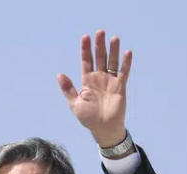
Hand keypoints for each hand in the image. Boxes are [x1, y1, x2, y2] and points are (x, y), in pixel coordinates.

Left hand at [57, 30, 132, 147]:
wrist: (104, 129)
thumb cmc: (89, 118)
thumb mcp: (75, 104)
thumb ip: (68, 89)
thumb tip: (60, 74)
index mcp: (87, 81)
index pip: (86, 61)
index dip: (85, 49)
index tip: (85, 37)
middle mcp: (99, 78)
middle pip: (99, 57)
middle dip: (99, 45)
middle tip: (100, 32)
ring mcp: (110, 81)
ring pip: (112, 62)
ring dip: (113, 50)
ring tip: (114, 38)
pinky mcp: (120, 87)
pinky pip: (124, 72)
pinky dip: (126, 63)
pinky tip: (127, 52)